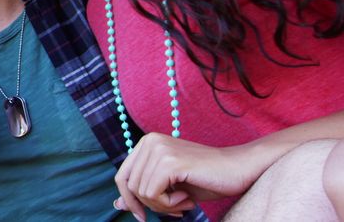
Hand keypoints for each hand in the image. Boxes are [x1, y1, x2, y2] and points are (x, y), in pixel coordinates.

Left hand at [114, 133, 259, 219]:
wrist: (239, 170)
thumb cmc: (205, 179)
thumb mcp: (169, 188)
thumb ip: (143, 192)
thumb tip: (117, 204)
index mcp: (147, 143)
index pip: (122, 176)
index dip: (129, 199)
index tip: (142, 215)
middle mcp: (150, 141)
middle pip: (129, 186)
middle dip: (150, 205)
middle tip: (175, 207)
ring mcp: (159, 149)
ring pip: (141, 192)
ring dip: (163, 206)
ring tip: (183, 201)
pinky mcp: (170, 162)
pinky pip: (153, 194)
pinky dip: (169, 204)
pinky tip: (187, 198)